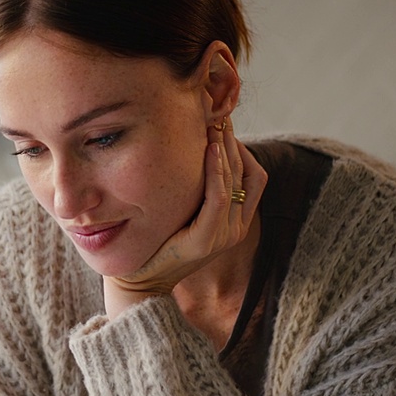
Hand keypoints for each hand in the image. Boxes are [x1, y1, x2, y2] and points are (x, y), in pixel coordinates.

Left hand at [104, 124, 266, 315]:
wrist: (140, 280)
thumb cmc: (157, 240)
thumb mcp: (185, 211)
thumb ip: (198, 189)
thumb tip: (197, 147)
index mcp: (236, 222)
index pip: (255, 177)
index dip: (243, 148)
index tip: (224, 124)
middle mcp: (236, 229)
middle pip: (248, 174)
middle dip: (234, 141)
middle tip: (218, 114)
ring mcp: (224, 236)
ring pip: (236, 182)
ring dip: (226, 149)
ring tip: (213, 125)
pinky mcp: (205, 241)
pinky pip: (218, 199)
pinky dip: (216, 173)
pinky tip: (209, 150)